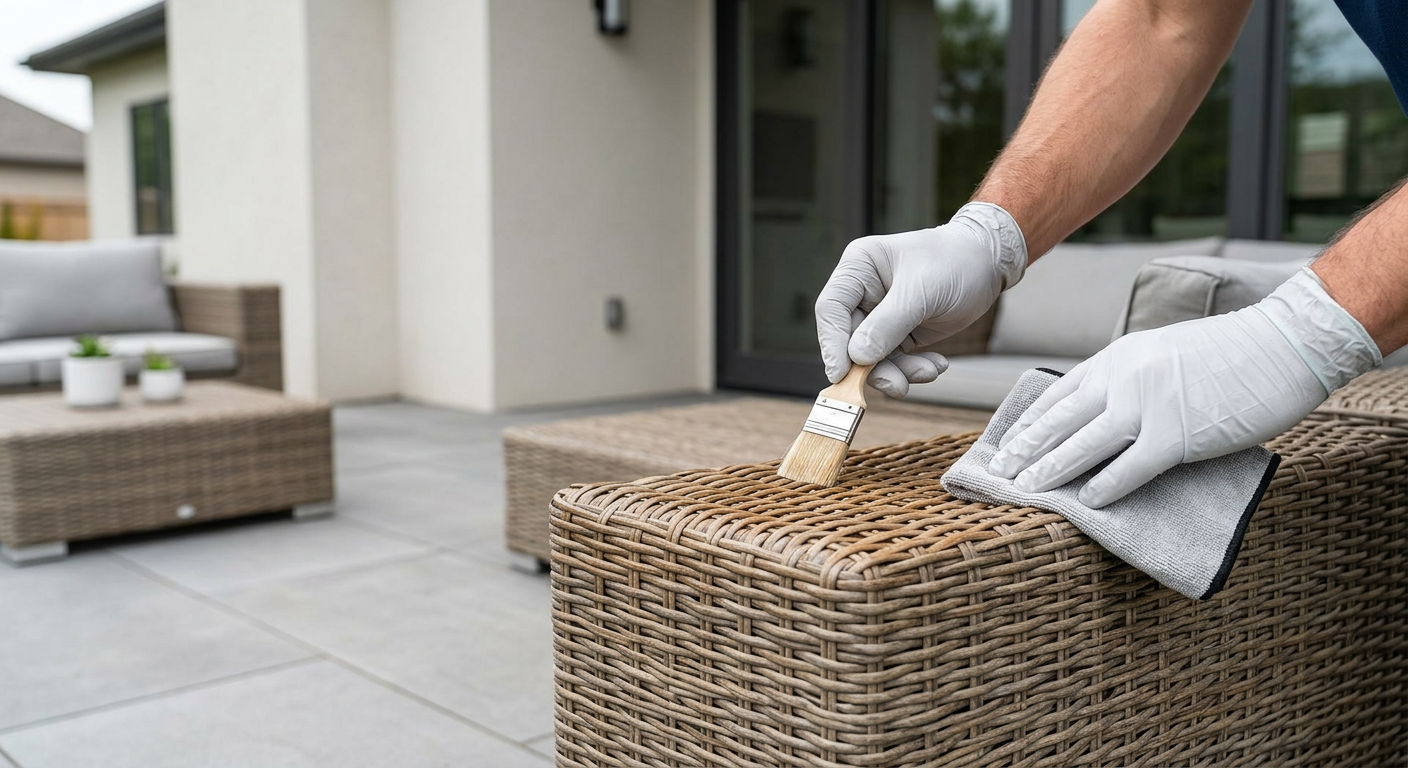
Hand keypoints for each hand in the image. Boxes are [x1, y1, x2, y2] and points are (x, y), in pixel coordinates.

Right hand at [815, 202, 1026, 396]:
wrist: (988, 265)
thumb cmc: (955, 262)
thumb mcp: (921, 292)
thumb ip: (887, 324)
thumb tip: (858, 357)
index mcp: (859, 268)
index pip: (831, 309)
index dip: (832, 343)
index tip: (840, 374)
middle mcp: (863, 293)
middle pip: (850, 340)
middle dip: (874, 366)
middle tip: (897, 385)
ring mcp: (880, 316)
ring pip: (872, 357)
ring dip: (898, 372)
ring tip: (928, 372)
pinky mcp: (898, 334)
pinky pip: (894, 361)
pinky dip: (913, 370)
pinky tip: (936, 366)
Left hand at [988, 267, 1381, 507]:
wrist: (1286, 344)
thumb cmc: (1232, 353)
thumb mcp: (1164, 353)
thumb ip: (1130, 378)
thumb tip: (1102, 409)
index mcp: (1120, 357)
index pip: (1059, 394)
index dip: (1028, 423)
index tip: (1005, 443)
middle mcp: (1125, 377)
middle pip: (1060, 419)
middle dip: (1025, 449)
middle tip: (998, 472)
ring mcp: (1149, 405)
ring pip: (1084, 443)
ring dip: (1051, 469)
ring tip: (1026, 489)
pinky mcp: (1178, 434)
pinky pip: (1130, 466)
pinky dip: (1105, 485)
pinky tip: (1086, 501)